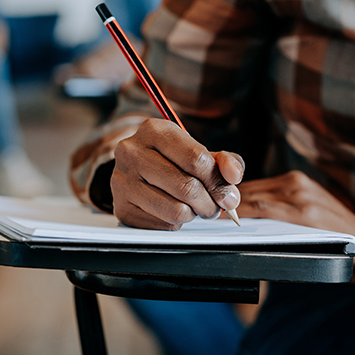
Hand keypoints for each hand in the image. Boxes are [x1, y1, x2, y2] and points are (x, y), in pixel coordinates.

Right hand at [111, 118, 243, 229]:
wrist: (136, 171)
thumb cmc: (172, 160)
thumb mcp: (199, 151)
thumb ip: (224, 161)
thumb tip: (233, 176)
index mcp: (154, 130)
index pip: (196, 159)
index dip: (219, 181)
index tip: (230, 195)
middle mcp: (132, 152)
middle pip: (187, 188)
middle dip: (210, 203)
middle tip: (214, 206)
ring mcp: (123, 180)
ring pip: (177, 210)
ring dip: (194, 214)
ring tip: (194, 207)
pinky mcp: (121, 207)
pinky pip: (163, 224)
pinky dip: (176, 222)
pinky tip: (172, 209)